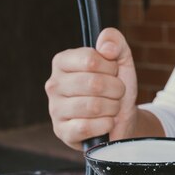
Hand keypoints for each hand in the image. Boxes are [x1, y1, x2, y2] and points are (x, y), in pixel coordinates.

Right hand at [45, 28, 138, 149]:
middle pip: (94, 84)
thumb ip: (114, 42)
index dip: (110, 67)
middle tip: (117, 93)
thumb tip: (105, 46)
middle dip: (116, 89)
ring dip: (112, 108)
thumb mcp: (120, 60)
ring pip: (93, 106)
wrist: (120, 119)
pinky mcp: (62, 131)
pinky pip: (87, 127)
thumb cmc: (115, 87)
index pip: (90, 59)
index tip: (113, 72)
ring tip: (111, 107)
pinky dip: (105, 125)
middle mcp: (53, 84)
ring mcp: (55, 109)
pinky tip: (105, 122)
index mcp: (62, 62)